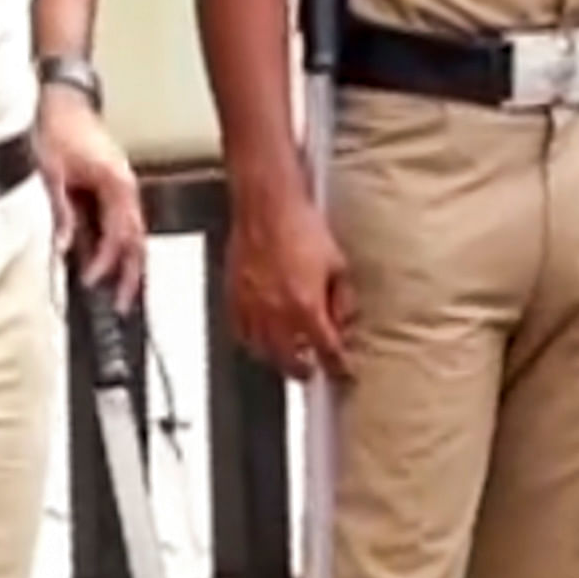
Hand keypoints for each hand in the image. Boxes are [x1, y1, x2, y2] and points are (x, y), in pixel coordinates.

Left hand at [41, 93, 146, 305]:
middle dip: (131, 274)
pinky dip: (118, 249)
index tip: (91, 282)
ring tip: (122, 298)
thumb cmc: (58, 128)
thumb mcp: (51, 170)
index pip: (119, 233)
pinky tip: (107, 268)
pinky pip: (122, 226)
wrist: (64, 99)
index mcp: (117, 184)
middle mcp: (127, 189)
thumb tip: (63, 246)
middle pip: (137, 240)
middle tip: (121, 306)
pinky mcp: (113, 190)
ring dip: (128, 266)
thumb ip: (60, 210)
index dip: (106, 261)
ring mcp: (123, 190)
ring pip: (134, 236)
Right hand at [225, 182, 354, 380]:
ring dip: (278, 359)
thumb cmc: (300, 226)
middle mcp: (276, 314)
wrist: (267, 205)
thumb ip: (343, 299)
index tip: (341, 371)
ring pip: (262, 352)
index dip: (337, 366)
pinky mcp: (234, 297)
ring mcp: (251, 307)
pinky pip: (241, 333)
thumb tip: (344, 320)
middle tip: (313, 370)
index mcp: (306, 307)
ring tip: (288, 358)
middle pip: (290, 361)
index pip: (326, 351)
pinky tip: (261, 339)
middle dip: (304, 370)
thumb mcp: (337, 264)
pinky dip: (253, 342)